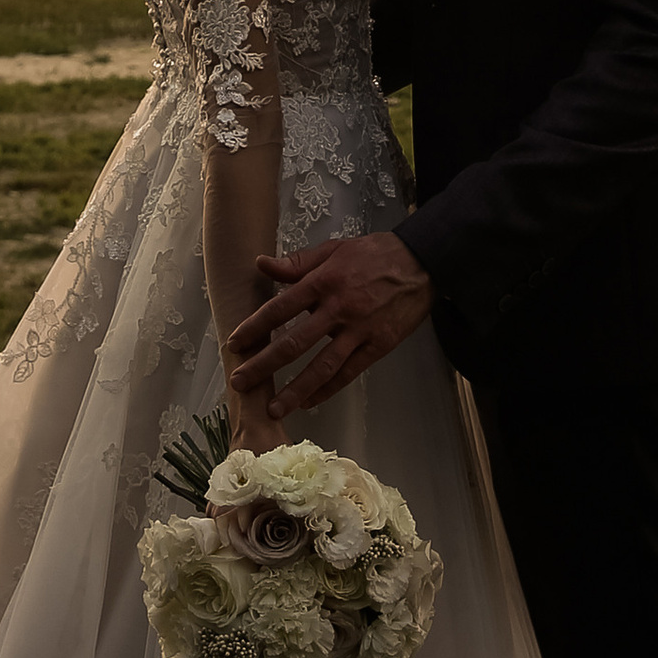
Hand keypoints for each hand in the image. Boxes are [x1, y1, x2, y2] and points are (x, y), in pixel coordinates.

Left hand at [222, 231, 433, 417]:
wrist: (422, 262)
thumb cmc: (373, 255)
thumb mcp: (334, 249)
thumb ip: (297, 262)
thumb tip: (261, 263)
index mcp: (323, 281)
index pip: (280, 308)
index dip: (255, 328)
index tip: (235, 344)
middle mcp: (339, 308)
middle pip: (295, 343)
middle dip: (264, 365)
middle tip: (240, 383)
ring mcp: (360, 330)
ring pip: (322, 366)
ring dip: (295, 390)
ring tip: (273, 408)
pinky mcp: (379, 346)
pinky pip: (349, 373)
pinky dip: (327, 389)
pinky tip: (309, 401)